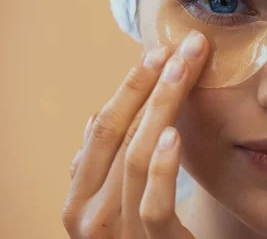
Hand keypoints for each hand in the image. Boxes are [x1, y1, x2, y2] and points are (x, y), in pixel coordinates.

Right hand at [63, 31, 207, 238]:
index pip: (103, 128)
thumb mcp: (117, 200)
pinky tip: (175, 134)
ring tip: (187, 70)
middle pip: (119, 134)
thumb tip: (96, 116)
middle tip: (183, 47)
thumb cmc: (141, 238)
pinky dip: (162, 168)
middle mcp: (89, 216)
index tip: (159, 51)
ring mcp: (118, 232)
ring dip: (163, 107)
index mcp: (80, 198)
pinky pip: (153, 204)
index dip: (130, 86)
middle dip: (152, 85)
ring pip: (136, 158)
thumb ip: (106, 166)